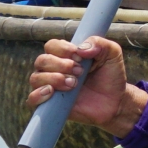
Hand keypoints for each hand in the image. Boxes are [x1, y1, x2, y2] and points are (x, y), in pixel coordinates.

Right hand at [26, 36, 147, 135]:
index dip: (62, 49)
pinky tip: (51, 92)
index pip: (52, 46)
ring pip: (36, 78)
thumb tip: (80, 48)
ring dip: (53, 78)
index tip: (79, 56)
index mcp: (66, 55)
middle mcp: (54, 69)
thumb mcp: (112, 54)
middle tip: (79, 71)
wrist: (115, 101)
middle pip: (41, 60)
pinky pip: (32, 98)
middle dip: (59, 64)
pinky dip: (38, 94)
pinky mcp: (50, 104)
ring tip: (73, 84)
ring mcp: (51, 86)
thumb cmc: (111, 76)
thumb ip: (100, 43)